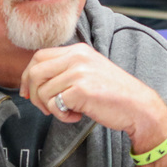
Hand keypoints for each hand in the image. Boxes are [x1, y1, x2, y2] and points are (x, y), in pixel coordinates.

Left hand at [19, 43, 166, 149]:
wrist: (137, 106)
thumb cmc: (114, 93)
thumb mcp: (90, 70)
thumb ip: (67, 68)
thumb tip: (34, 80)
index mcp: (79, 50)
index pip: (39, 56)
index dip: (28, 76)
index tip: (29, 92)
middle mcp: (77, 57)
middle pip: (35, 72)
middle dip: (33, 94)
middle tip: (45, 107)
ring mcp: (79, 72)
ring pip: (43, 92)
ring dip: (51, 108)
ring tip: (69, 111)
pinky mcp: (81, 90)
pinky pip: (54, 105)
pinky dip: (62, 116)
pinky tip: (77, 116)